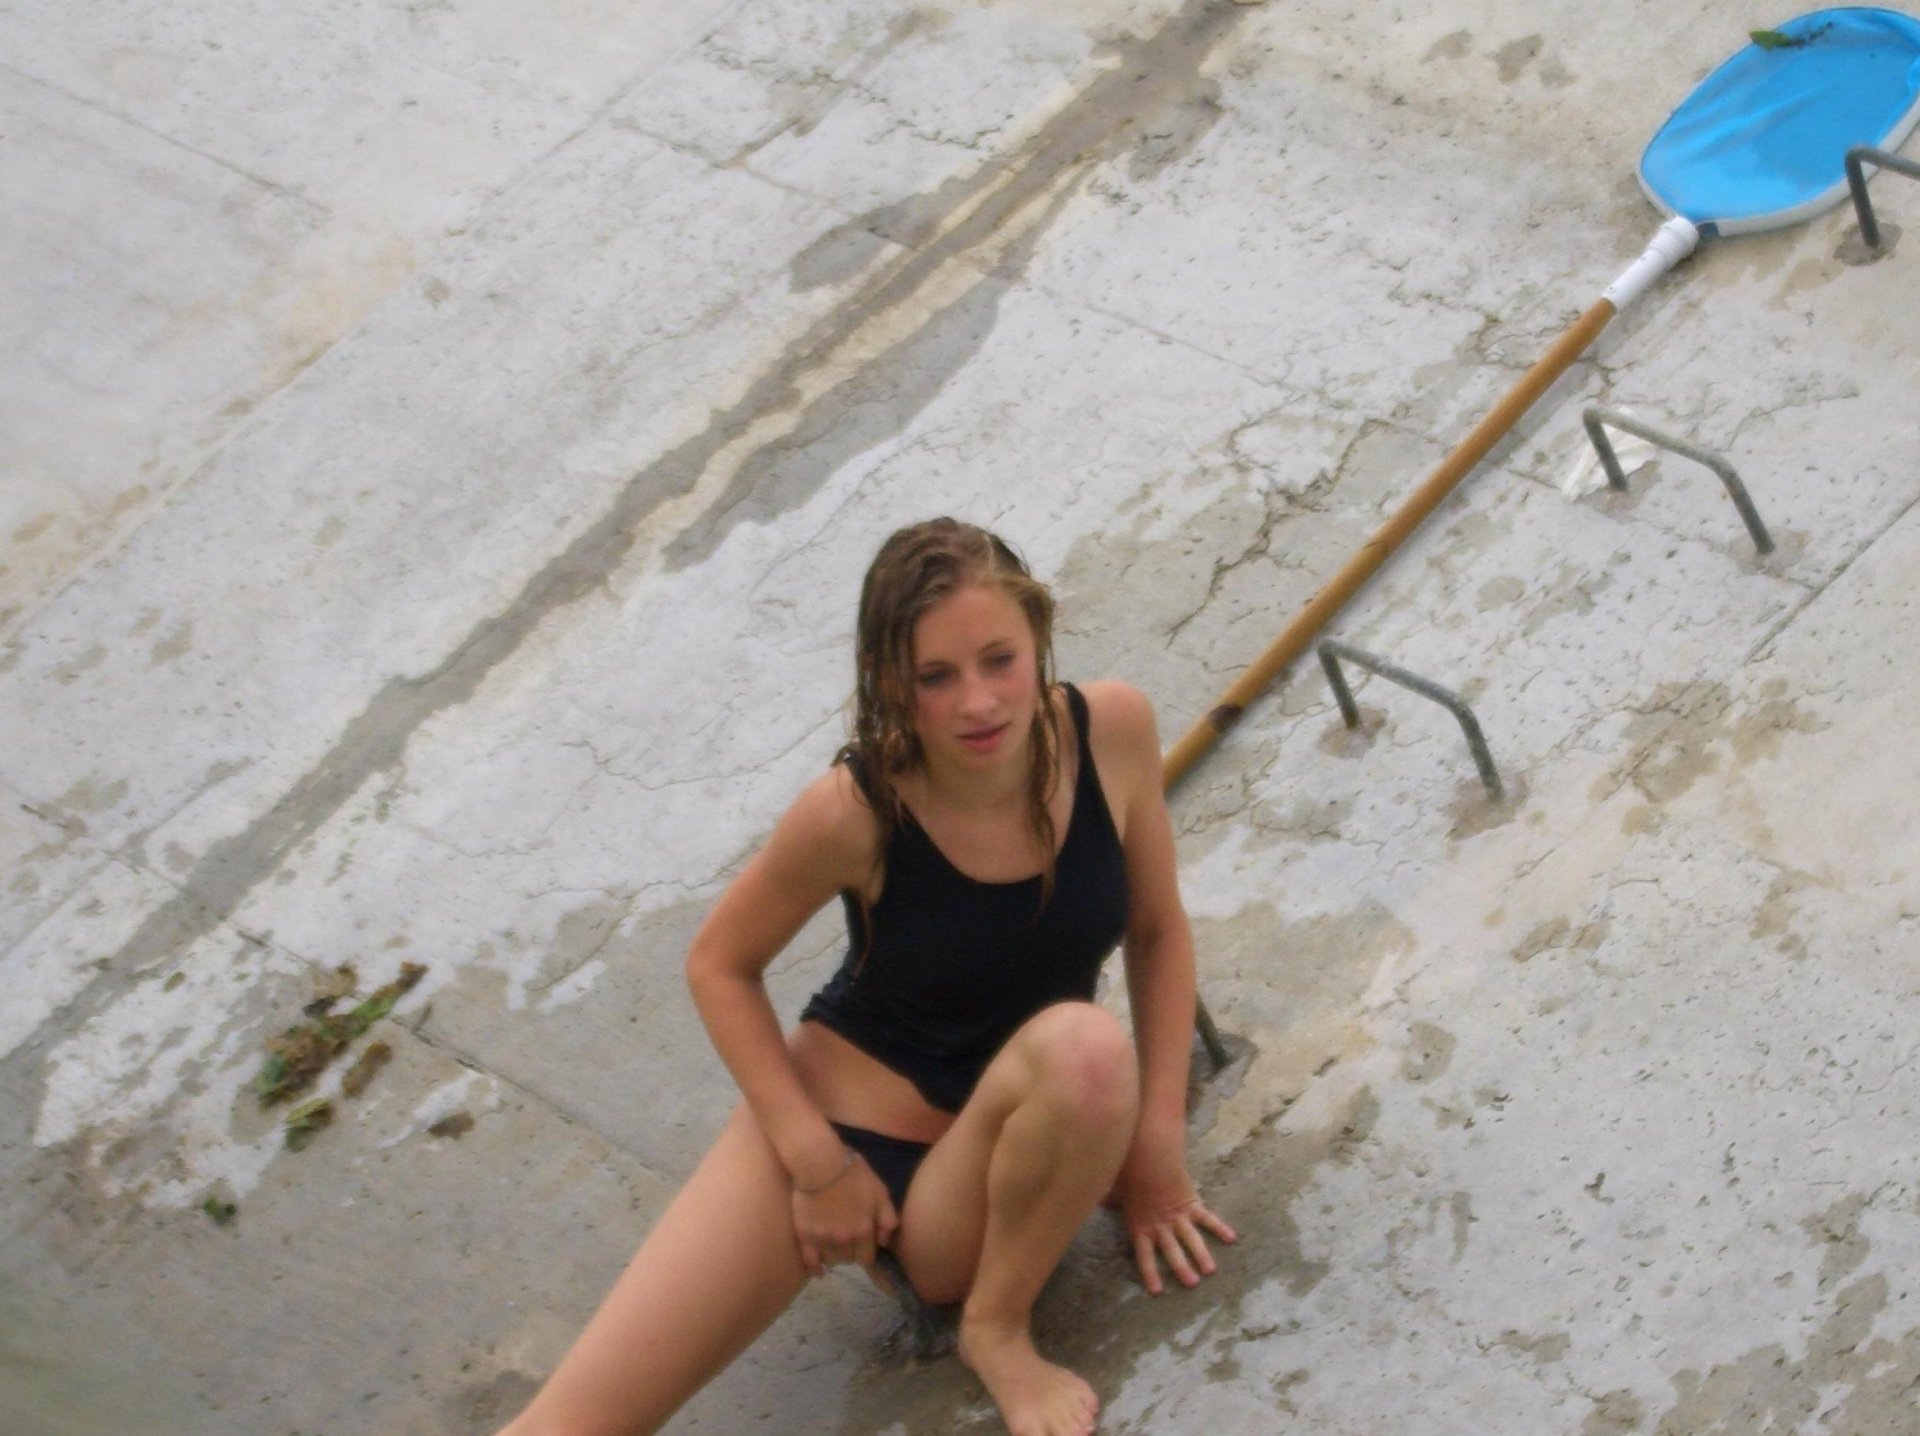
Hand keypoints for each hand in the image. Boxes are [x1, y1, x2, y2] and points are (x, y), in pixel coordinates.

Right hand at [790, 1151, 897, 1278]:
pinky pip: (810, 1263)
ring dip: (834, 1255)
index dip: (866, 1252)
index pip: (867, 1258)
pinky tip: (818, 1268)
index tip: (863, 1245)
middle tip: (847, 1239)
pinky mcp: (804, 1235)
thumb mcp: (879, 1190)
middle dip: (850, 1252)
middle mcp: (844, 1240)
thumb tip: (884, 1242)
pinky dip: (815, 1268)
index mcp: (863, 1231)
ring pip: (831, 1261)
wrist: (819, 1163)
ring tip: (833, 1244)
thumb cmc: (852, 1174)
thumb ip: (887, 1218)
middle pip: (849, 1260)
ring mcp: (822, 1240)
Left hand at [1116, 1139, 1235, 1295]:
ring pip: (1192, 1239)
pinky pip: (1208, 1219)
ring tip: (1210, 1270)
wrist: (1150, 1158)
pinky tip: (1231, 1237)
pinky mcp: (1192, 1204)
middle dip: (1182, 1269)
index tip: (1157, 1291)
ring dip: (1201, 1255)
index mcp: (1141, 1227)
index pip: (1144, 1257)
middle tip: (1191, 1284)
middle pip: (1171, 1252)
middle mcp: (1161, 1227)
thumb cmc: (1130, 1174)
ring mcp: (1178, 1216)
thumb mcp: (1115, 1190)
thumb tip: (1096, 1198)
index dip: (1150, 1273)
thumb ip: (1107, 1198)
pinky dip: (1219, 1227)